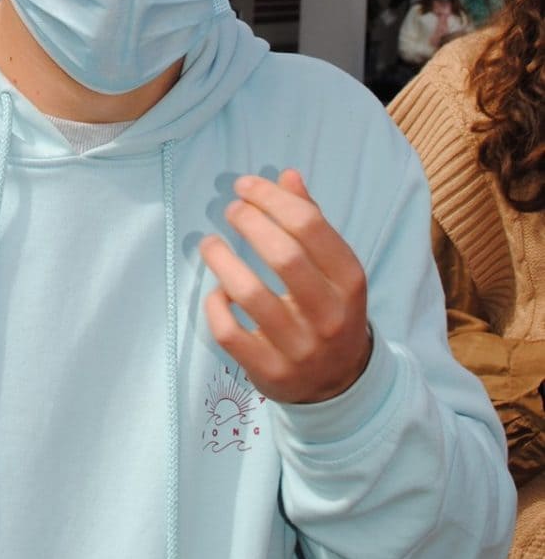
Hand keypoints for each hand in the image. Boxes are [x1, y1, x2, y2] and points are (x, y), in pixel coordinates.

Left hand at [200, 169, 371, 403]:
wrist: (340, 383)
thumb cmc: (329, 308)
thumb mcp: (333, 268)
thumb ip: (312, 222)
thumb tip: (286, 175)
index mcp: (349, 281)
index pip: (310, 226)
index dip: (271, 198)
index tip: (244, 186)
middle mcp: (329, 315)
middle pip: (284, 256)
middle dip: (249, 222)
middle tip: (230, 210)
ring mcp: (300, 348)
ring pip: (250, 295)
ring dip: (222, 260)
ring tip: (209, 242)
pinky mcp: (270, 372)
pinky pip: (230, 333)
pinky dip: (216, 305)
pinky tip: (216, 291)